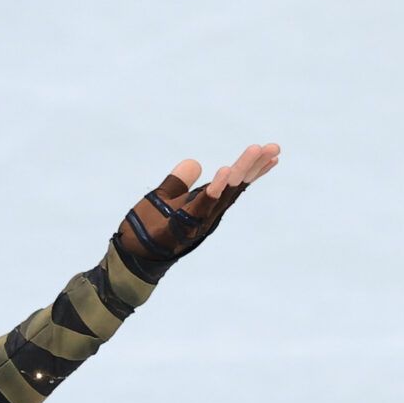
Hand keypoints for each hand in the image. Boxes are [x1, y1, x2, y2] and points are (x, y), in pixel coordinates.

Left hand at [118, 142, 280, 262]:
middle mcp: (206, 215)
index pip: (234, 185)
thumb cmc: (148, 228)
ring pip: (222, 195)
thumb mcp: (164, 198)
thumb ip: (178, 182)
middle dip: (253, 167)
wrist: (130, 255)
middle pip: (234, 188)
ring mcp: (195, 223)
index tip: (272, 152)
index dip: (253, 170)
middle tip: (274, 147)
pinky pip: (199, 208)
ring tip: (254, 151)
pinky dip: (212, 191)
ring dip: (238, 172)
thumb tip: (194, 163)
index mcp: (205, 205)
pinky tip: (225, 171)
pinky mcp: (179, 229)